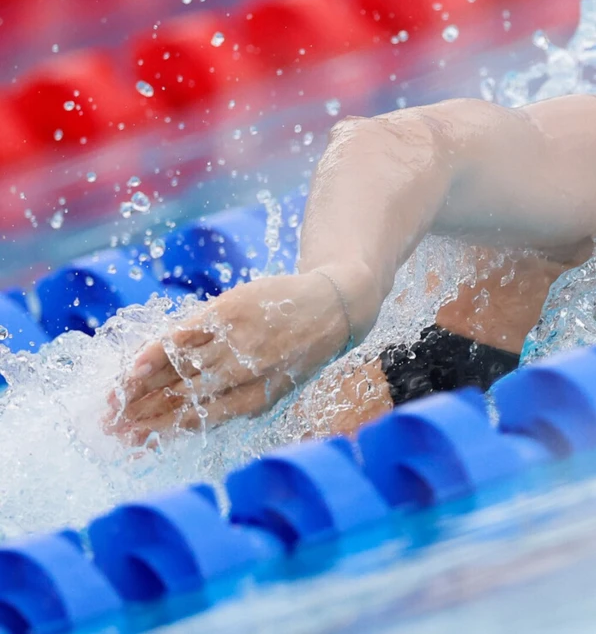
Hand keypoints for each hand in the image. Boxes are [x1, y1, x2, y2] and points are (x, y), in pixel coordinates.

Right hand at [106, 272, 352, 443]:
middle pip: (184, 397)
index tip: (132, 442)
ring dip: (143, 387)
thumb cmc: (300, 349)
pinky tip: (137, 365)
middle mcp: (246, 372)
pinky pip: (189, 333)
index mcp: (258, 398)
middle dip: (144, 415)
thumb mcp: (279, 385)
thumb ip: (237, 400)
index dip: (163, 431)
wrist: (335, 304)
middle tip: (110, 428)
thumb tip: (189, 421)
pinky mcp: (231, 309)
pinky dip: (162, 349)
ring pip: (181, 368)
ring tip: (113, 402)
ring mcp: (237, 339)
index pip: (199, 418)